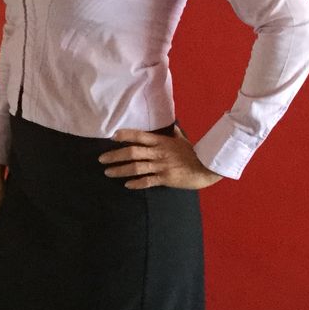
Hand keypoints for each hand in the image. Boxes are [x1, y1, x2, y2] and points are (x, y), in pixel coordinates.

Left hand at [99, 124, 223, 190]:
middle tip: (101, 159)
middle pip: (132, 152)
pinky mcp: (165, 178)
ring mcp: (161, 166)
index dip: (125, 135)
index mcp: (162, 142)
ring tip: (108, 172)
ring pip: (136, 167)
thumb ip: (174, 133)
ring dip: (120, 170)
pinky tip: (127, 185)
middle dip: (115, 155)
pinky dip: (136, 183)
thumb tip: (172, 125)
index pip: (140, 136)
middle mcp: (158, 153)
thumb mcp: (183, 140)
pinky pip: (147, 181)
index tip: (113, 137)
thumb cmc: (195, 153)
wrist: (206, 168)